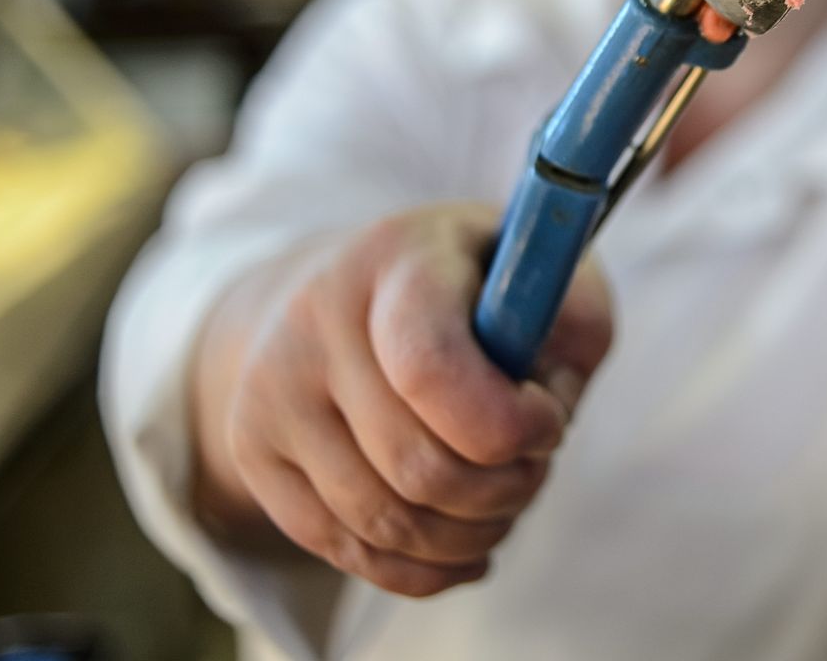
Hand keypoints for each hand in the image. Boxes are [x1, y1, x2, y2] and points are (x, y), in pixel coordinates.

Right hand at [191, 203, 612, 596]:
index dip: (507, 424)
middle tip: (533, 466)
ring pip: (384, 521)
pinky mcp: (253, 452)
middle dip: (505, 488)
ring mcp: (271, 390)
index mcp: (397, 258)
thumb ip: (573, 323)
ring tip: (505, 499)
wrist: (351, 282)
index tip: (549, 422)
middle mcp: (315, 319)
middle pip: (416, 465)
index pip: (431, 369)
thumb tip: (547, 405)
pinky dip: (424, 567)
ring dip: (471, 532)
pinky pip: (346, 550)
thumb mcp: (543, 272)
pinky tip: (467, 546)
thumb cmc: (477, 283)